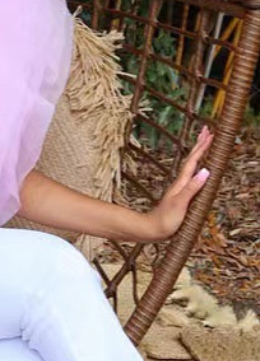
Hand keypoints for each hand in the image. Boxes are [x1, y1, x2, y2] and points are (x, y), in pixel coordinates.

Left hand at [145, 125, 213, 240]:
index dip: (202, 148)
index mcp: (181, 183)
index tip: (210, 133)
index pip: (193, 161)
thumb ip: (192, 188)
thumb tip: (206, 170)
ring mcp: (179, 189)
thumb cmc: (165, 220)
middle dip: (199, 144)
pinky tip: (197, 169)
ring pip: (190, 166)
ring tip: (203, 144)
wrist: (151, 230)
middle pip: (191, 160)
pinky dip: (195, 167)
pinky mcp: (179, 196)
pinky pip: (190, 176)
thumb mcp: (180, 204)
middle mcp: (180, 183)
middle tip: (207, 130)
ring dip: (197, 154)